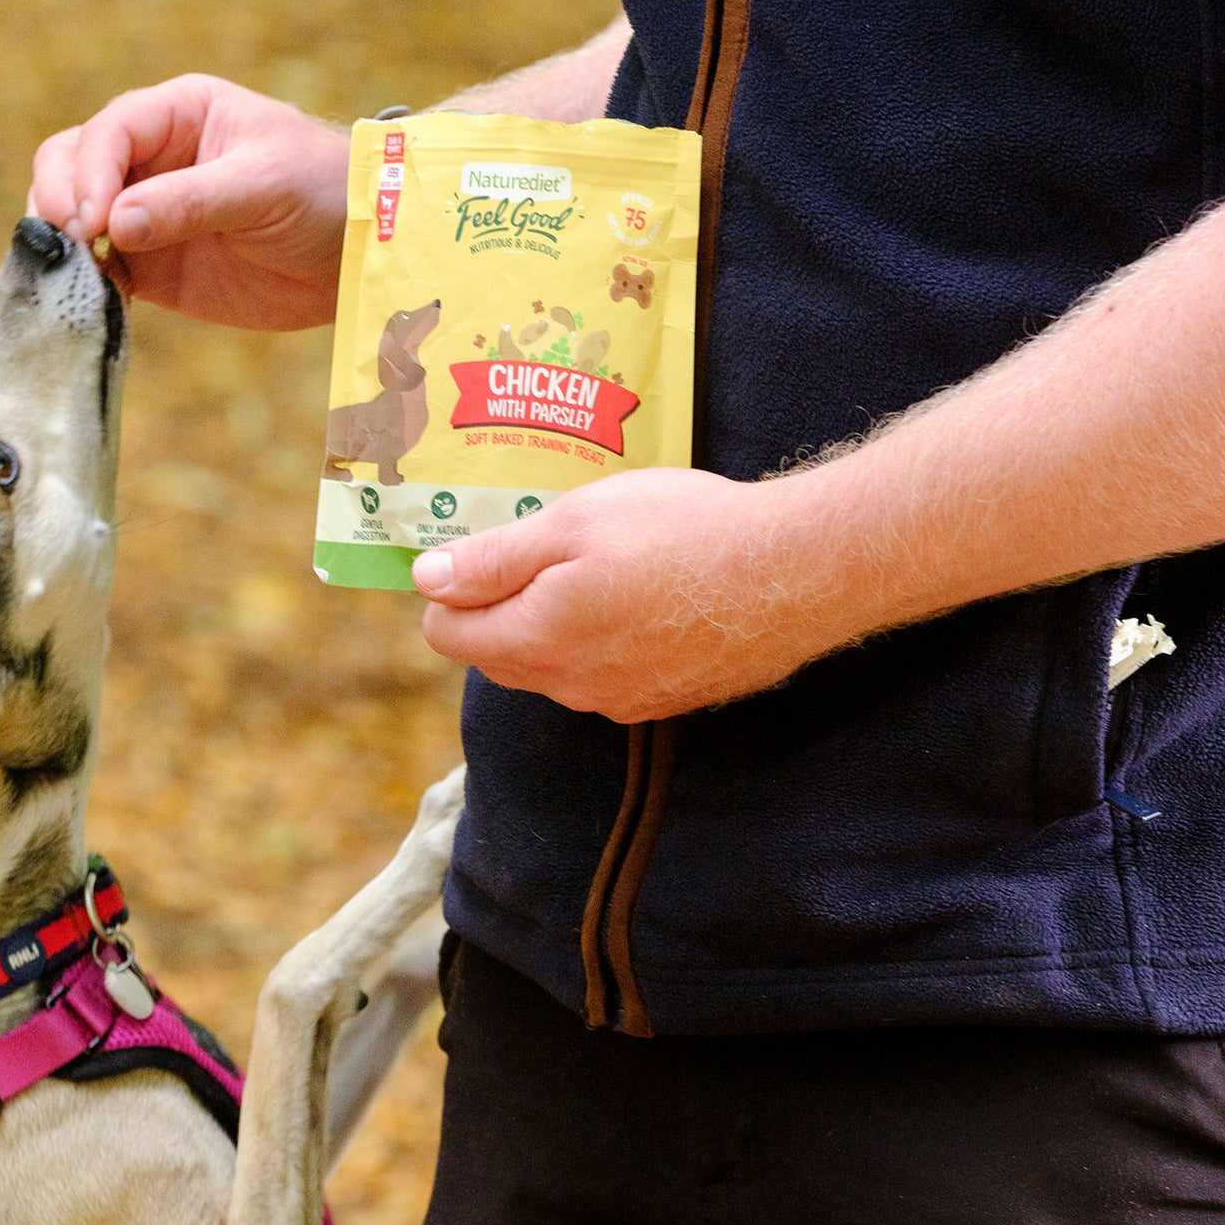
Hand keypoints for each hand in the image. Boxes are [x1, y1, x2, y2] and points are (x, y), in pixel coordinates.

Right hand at [28, 76, 348, 329]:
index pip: (109, 133)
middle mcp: (151, 159)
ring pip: (74, 219)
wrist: (359, 253)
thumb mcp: (263, 186)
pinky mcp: (154, 269)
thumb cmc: (323, 192)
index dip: (90, 173)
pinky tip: (92, 303)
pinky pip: (101, 273)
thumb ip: (189, 202)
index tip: (94, 220)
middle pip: (69, 165)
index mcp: (177, 115)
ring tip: (78, 277)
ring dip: (64, 245)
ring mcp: (146, 215)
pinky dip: (86, 286)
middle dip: (60, 201)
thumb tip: (116, 224)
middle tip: (77, 245)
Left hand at [411, 469, 861, 723]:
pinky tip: (641, 595)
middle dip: (497, 606)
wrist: (797, 573)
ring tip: (596, 565)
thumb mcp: (573, 524)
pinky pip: (602, 675)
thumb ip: (492, 559)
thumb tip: (427, 580)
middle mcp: (571, 686)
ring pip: (550, 667)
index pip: (448, 633)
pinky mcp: (663, 701)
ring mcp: (618, 701)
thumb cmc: (684, 533)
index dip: (450, 588)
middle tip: (540, 547)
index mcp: (538, 641)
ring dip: (551, 623)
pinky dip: (601, 640)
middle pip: (495, 655)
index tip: (478, 547)